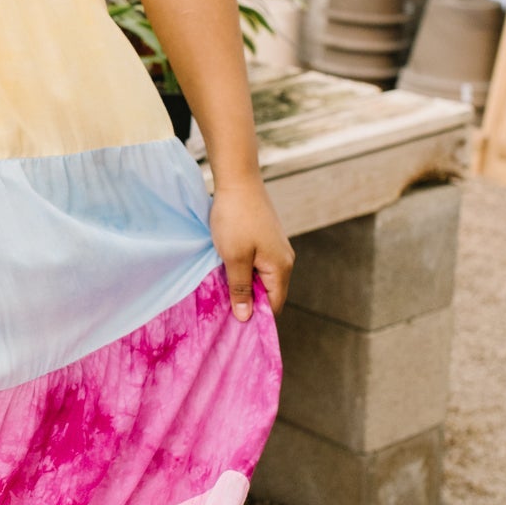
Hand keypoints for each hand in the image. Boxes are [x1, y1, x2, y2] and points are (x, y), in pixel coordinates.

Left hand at [210, 180, 292, 322]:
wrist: (238, 180)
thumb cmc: (235, 219)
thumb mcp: (234, 258)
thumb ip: (241, 288)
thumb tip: (245, 318)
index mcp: (281, 268)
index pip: (273, 305)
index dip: (255, 317)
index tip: (232, 324)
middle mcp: (284, 260)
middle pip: (268, 292)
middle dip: (247, 301)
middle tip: (222, 308)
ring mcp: (276, 248)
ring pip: (261, 277)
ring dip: (243, 284)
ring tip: (221, 289)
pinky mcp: (266, 238)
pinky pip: (257, 263)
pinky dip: (243, 269)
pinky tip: (225, 268)